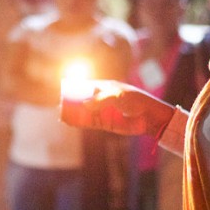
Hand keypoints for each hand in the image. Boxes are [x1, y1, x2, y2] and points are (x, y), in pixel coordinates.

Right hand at [60, 80, 174, 136]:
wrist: (150, 118)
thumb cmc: (136, 102)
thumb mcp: (118, 97)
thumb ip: (101, 101)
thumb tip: (84, 105)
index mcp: (106, 87)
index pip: (87, 85)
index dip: (75, 87)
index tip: (64, 90)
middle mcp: (102, 99)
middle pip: (83, 99)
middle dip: (72, 102)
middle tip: (60, 105)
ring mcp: (103, 111)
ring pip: (84, 112)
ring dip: (74, 113)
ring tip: (62, 115)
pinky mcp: (105, 123)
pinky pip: (89, 122)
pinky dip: (80, 123)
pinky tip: (71, 123)